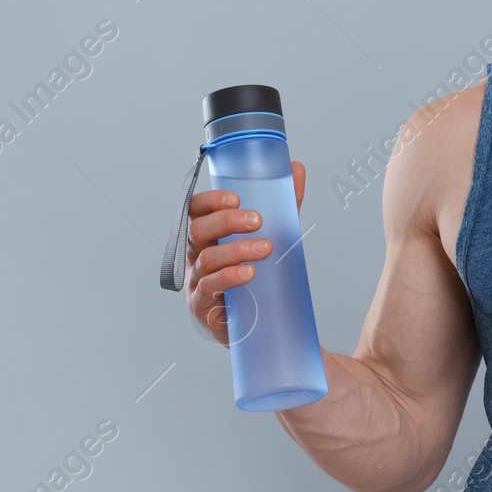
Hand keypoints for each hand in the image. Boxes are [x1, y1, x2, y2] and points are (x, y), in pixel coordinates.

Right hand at [182, 160, 304, 344]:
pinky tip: (248, 274)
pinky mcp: (204, 307)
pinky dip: (229, 278)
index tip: (235, 198)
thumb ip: (284, 204)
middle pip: (198, 230)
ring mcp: (197, 282)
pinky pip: (209, 288)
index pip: (196, 210)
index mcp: (209, 235)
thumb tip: (296, 168)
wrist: (262, 324)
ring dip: (235, 250)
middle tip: (258, 221)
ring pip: (206, 259)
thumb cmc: (260, 274)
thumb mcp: (274, 234)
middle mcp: (197, 256)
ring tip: (264, 248)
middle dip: (227, 222)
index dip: (210, 200)